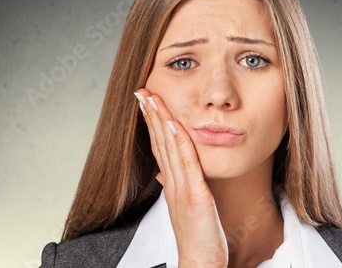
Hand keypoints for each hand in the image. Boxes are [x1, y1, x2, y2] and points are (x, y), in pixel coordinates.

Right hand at [135, 89, 228, 266]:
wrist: (199, 261)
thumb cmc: (196, 236)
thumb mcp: (184, 207)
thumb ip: (175, 186)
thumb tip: (164, 173)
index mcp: (171, 183)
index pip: (159, 146)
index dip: (152, 123)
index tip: (147, 102)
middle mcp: (171, 182)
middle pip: (159, 142)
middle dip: (151, 114)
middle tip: (142, 91)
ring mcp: (181, 188)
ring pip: (168, 147)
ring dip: (160, 120)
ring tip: (152, 97)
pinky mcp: (194, 195)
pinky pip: (186, 164)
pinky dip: (179, 141)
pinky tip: (175, 123)